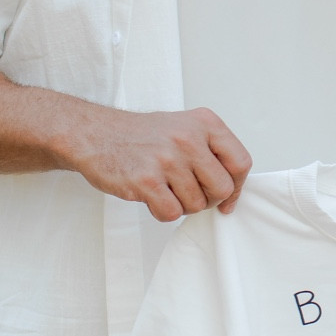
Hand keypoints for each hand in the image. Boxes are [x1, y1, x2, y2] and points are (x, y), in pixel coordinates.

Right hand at [63, 104, 251, 222]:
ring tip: (164, 187)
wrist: (95, 134)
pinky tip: (151, 196)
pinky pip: (172, 213)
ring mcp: (167, 159)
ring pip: (197, 204)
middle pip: (222, 189)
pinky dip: (163, 212)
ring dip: (182, 205)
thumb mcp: (184, 128)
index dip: (236, 186)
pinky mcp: (146, 180)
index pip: (241, 163)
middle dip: (208, 199)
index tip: (226, 197)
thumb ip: (212, 154)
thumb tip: (233, 193)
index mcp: (205, 123)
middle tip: (188, 192)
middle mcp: (188, 138)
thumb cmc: (142, 136)